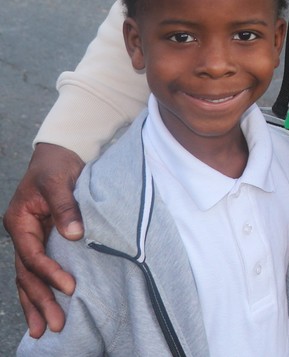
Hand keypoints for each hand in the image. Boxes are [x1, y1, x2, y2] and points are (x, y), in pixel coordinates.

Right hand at [3, 144, 84, 337]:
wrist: (58, 154)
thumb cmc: (57, 165)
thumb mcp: (59, 181)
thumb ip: (66, 207)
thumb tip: (74, 235)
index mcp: (19, 221)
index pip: (33, 256)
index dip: (50, 274)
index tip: (70, 288)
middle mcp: (20, 234)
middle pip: (27, 275)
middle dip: (40, 300)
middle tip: (54, 326)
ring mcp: (28, 239)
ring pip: (28, 278)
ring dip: (35, 303)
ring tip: (43, 331)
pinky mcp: (41, 240)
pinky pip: (36, 270)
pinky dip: (39, 290)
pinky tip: (42, 310)